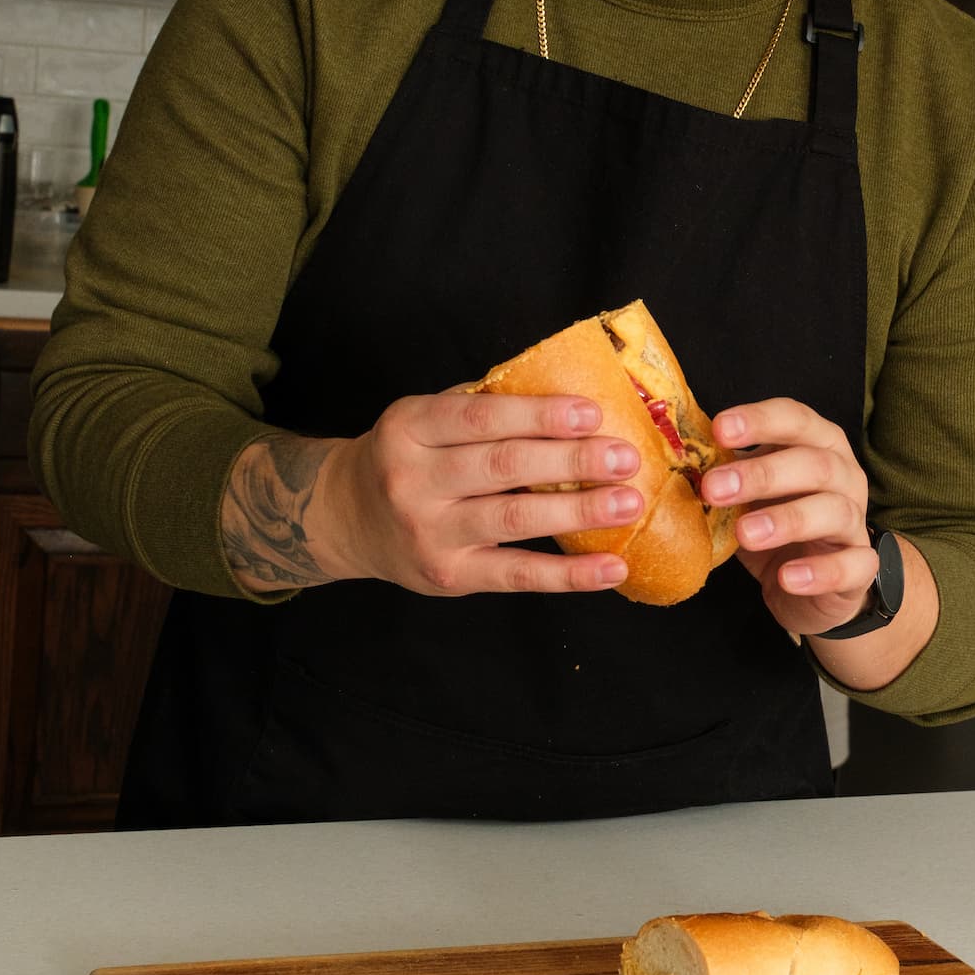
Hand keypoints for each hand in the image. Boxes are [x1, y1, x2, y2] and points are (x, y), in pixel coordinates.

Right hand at [227, 391, 645, 596]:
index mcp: (409, 427)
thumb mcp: (422, 420)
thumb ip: (480, 407)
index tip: (591, 413)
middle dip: (571, 461)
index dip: (539, 414)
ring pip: (513, 519)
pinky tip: (611, 567)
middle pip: (503, 466)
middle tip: (625, 457)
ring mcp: (429, 532)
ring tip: (629, 503)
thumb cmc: (406, 458)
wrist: (345, 518)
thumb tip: (572, 399)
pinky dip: (569, 575)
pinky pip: (516, 575)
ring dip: (579, 511)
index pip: (480, 417)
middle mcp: (412, 479)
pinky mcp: (449, 576)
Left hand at [701, 398, 879, 637]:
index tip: (719, 429)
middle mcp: (844, 477)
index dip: (760, 421)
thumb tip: (677, 459)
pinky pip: (852, 565)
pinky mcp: (860, 568)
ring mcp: (855, 523)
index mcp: (818, 446)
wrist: (812, 587)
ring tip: (745, 534)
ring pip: (834, 511)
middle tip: (714, 489)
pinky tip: (787, 576)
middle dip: (763, 474)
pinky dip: (820, 571)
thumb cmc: (777, 524)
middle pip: (815, 464)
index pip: (796, 420)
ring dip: (787, 520)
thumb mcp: (749, 495)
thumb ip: (726, 475)